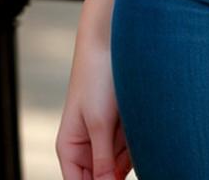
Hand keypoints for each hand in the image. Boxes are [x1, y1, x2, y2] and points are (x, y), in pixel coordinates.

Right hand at [56, 39, 131, 179]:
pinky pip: (132, 147)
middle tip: (123, 146)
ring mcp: (106, 136)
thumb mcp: (99, 124)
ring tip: (127, 124)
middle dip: (117, 170)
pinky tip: (138, 125)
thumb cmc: (96, 79)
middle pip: (103, 176)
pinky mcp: (123, 126)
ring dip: (130, 154)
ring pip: (121, 164)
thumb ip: (102, 161)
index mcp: (70, 149)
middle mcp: (86, 146)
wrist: (112, 41)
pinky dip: (138, 143)